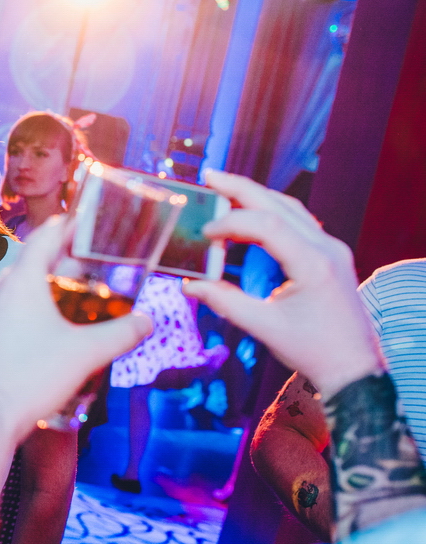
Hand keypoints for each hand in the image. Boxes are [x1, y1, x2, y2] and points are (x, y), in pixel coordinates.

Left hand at [0, 216, 152, 439]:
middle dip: (59, 263)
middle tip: (86, 267)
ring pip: (15, 292)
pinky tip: (44, 335)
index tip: (82, 221)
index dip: (66, 226)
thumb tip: (147, 322)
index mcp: (20, 283)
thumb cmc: (29, 379)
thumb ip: (122, 333)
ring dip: (42, 290)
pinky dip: (26, 313)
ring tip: (69, 301)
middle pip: (30, 265)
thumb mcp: (87, 354)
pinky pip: (4, 315)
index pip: (44, 238)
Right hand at [182, 171, 381, 396]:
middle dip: (242, 188)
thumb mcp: (263, 327)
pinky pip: (299, 222)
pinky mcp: (330, 256)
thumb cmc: (313, 351)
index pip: (268, 226)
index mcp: (314, 264)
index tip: (205, 233)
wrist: (353, 367)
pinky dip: (271, 214)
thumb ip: (224, 301)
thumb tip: (189, 286)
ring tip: (225, 188)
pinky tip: (250, 214)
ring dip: (257, 197)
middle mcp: (327, 248)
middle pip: (280, 205)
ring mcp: (332, 249)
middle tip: (210, 177)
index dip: (231, 223)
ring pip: (291, 209)